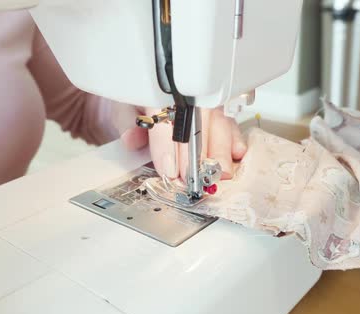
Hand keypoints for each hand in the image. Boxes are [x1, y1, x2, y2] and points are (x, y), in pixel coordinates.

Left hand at [109, 103, 246, 179]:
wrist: (144, 92)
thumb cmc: (136, 104)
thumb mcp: (122, 108)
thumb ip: (126, 123)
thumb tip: (131, 138)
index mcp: (160, 88)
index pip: (166, 119)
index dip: (168, 147)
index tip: (169, 170)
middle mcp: (189, 92)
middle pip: (198, 123)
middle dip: (197, 155)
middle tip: (196, 179)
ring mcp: (207, 101)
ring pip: (219, 124)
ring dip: (220, 152)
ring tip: (220, 172)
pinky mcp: (220, 112)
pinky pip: (232, 123)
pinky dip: (236, 139)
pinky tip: (237, 154)